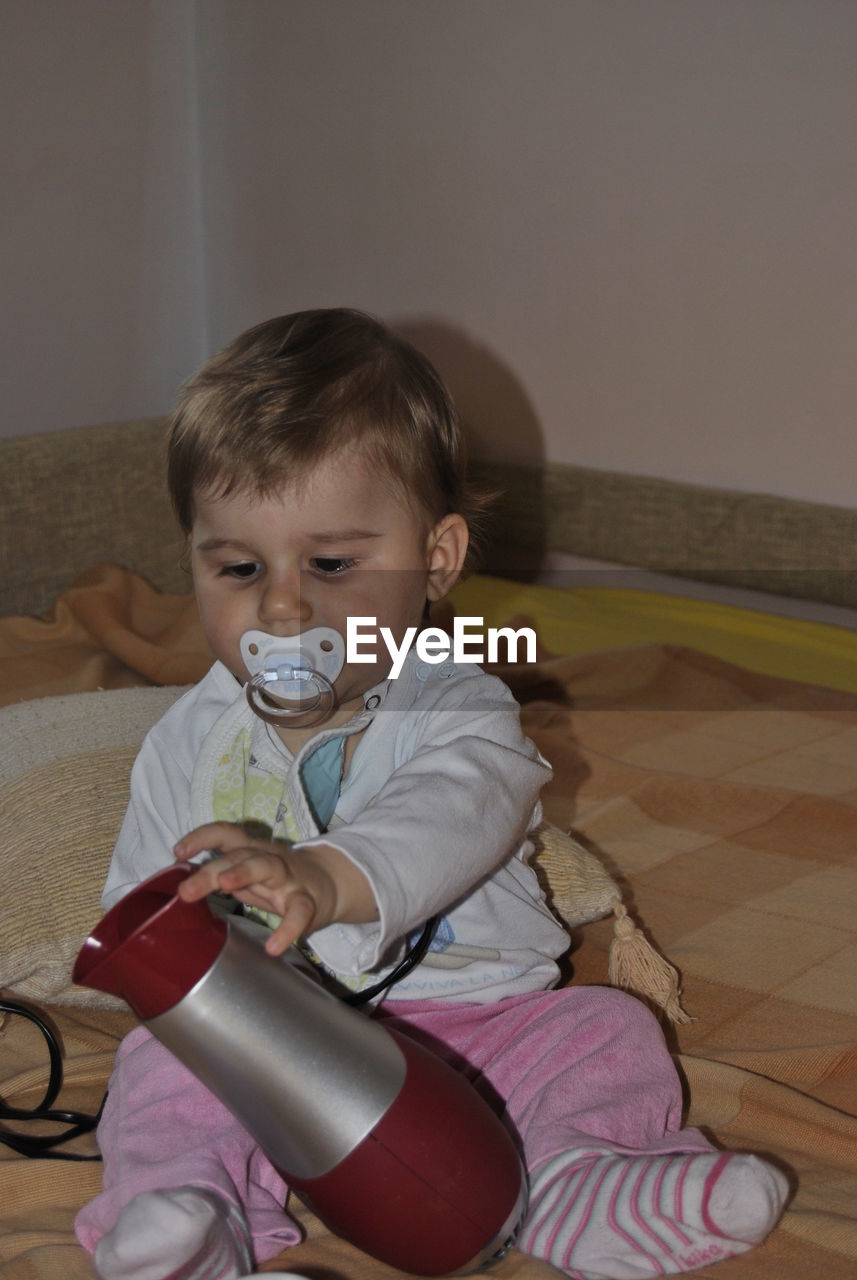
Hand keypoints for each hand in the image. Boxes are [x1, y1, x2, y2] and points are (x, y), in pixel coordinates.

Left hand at [173, 823, 375, 956]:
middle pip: (239, 854)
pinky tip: (273, 947)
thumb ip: (220, 874)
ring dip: (245, 872)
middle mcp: (268, 858)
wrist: (332, 882)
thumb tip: (180, 886)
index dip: (201, 838)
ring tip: (226, 886)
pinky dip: (287, 930)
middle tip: (186, 890)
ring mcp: (289, 878)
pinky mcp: (308, 901)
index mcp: (252, 851)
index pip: (226, 834)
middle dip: (211, 870)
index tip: (177, 852)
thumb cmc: (280, 879)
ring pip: (267, 867)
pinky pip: (299, 913)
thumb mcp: (250, 871)